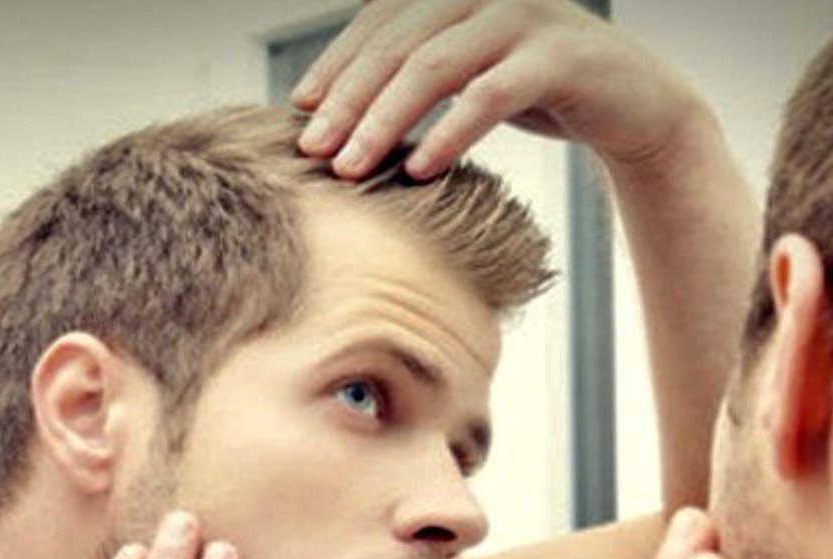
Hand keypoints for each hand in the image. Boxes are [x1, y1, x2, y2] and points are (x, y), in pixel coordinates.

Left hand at [292, 0, 700, 179]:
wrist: (632, 103)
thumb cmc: (528, 88)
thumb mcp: (462, 72)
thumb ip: (407, 71)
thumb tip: (318, 105)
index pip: (379, 21)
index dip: (336, 63)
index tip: (300, 111)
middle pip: (397, 44)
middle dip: (349, 100)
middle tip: (313, 149)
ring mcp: (526, 17)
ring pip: (434, 65)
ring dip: (385, 119)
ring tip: (350, 167)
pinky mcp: (560, 55)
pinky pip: (490, 94)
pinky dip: (449, 131)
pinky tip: (420, 168)